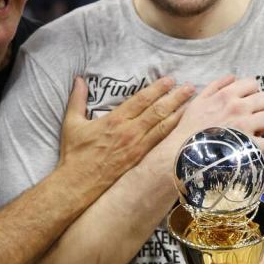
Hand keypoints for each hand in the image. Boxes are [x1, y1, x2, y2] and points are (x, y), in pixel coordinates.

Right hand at [58, 76, 193, 189]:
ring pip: (163, 127)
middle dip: (174, 97)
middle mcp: (130, 132)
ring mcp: (137, 147)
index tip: (169, 80)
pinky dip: (173, 133)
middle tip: (188, 87)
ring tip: (192, 103)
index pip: (141, 100)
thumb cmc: (75, 154)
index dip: (157, 88)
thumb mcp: (72, 123)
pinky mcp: (140, 160)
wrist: (78, 184)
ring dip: (179, 113)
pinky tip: (184, 128)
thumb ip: (77, 99)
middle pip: (157, 111)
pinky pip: (161, 143)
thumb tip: (79, 79)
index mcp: (114, 120)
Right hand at [170, 76, 263, 152]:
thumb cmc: (189, 128)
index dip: (252, 92)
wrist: (183, 153)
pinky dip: (261, 146)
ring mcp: (245, 127)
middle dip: (262, 106)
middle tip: (254, 115)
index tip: (247, 101)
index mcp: (227, 95)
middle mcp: (239, 108)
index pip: (253, 83)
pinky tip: (252, 146)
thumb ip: (216, 86)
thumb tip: (233, 77)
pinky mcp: (248, 146)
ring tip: (255, 130)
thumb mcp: (198, 101)